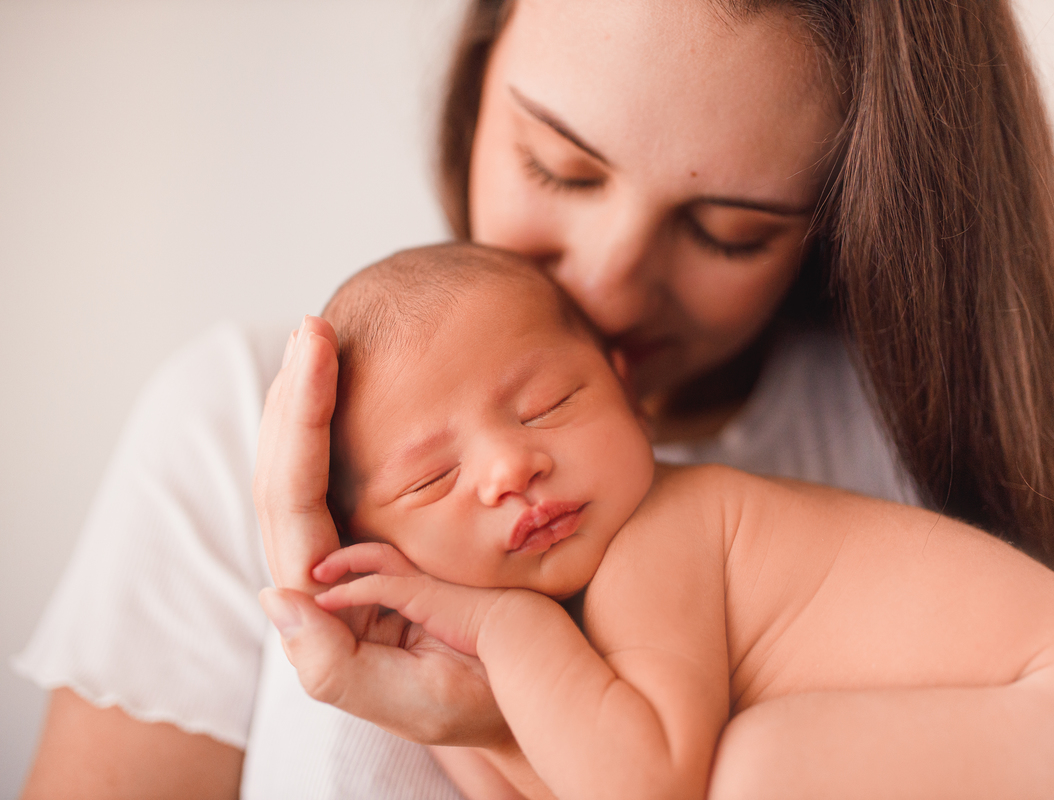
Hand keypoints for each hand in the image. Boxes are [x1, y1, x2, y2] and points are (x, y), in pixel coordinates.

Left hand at [253, 316, 509, 746]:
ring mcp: (346, 552)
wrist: (533, 699)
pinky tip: (347, 384)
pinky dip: (337, 422)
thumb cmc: (488, 700)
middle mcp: (323, 573)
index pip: (293, 498)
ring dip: (309, 400)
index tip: (316, 349)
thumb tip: (276, 592)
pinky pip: (340, 471)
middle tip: (316, 328)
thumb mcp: (425, 700)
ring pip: (307, 465)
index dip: (300, 420)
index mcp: (328, 607)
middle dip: (296, 394)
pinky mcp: (373, 538)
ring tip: (321, 340)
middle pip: (287, 470)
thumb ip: (338, 667)